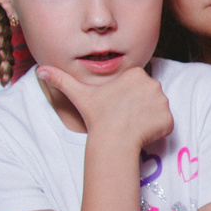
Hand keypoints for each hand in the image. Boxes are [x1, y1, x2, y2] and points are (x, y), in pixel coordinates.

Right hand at [39, 64, 173, 155]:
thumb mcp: (80, 95)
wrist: (113, 140)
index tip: (118, 107)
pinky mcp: (170, 119)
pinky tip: (143, 133)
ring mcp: (164, 102)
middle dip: (140, 107)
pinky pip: (166, 124)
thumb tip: (39, 70)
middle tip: (125, 117)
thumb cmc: (97, 117)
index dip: (128, 98)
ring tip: (133, 125)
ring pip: (158, 110)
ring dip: (148, 118)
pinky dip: (157, 130)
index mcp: (136, 73)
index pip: (138, 85)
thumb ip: (61, 80)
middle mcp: (153, 83)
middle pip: (150, 96)